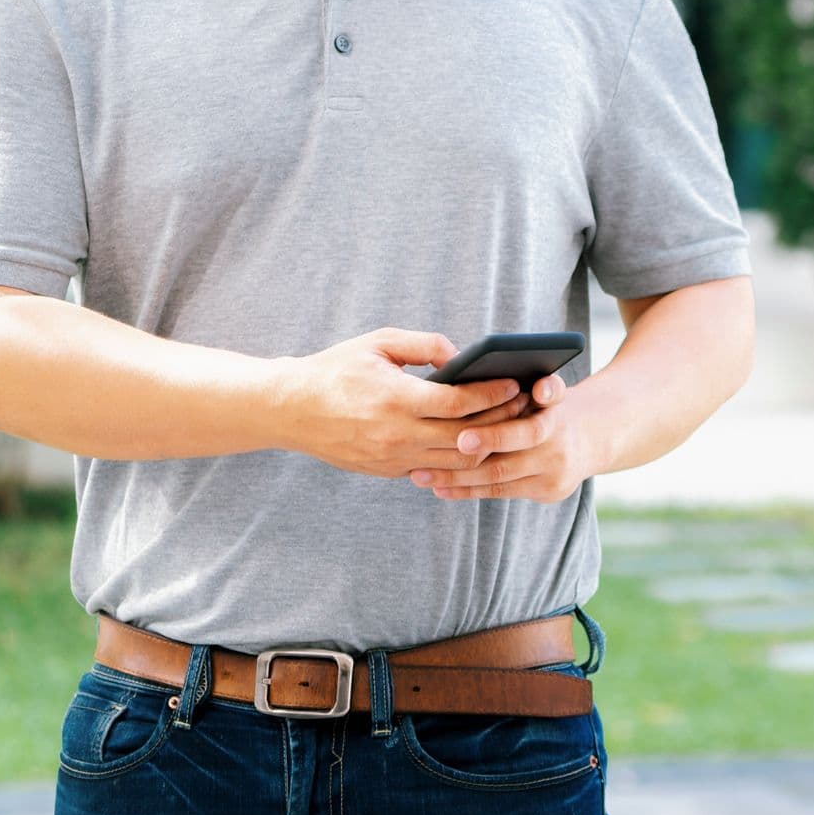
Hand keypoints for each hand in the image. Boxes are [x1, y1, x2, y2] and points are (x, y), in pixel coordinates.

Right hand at [273, 328, 527, 478]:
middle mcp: (396, 434)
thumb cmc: (336, 369)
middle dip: (500, 421)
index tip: (514, 384)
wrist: (290, 409)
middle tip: (523, 406)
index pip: (459, 403)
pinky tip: (475, 442)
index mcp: (395, 399)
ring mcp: (392, 458)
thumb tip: (463, 357)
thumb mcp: (379, 343)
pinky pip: (435, 470)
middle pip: (466, 437)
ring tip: (504, 426)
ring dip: (485, 445)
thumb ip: (425, 345)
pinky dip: (458, 459)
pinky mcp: (387, 472)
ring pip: (456, 462)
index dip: (492, 394)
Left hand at [408, 372, 590, 502]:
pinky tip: (439, 489)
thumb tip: (491, 373)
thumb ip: (521, 382)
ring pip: (499, 475)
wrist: (590, 442)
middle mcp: (559, 441)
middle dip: (482, 443)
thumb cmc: (547, 409)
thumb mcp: (546, 390)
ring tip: (422, 475)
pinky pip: (499, 492)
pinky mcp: (548, 492)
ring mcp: (555, 471)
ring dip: (457, 476)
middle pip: (517, 443)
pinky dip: (466, 490)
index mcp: (556, 409)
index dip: (530, 400)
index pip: (544, 400)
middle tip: (452, 442)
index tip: (492, 415)